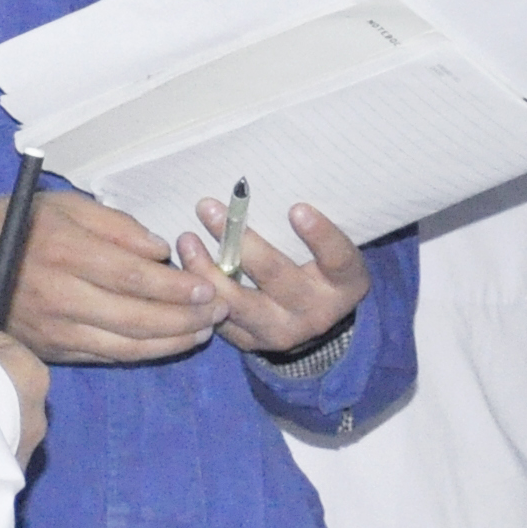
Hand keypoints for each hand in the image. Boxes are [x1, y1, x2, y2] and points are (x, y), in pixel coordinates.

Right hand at [0, 188, 222, 365]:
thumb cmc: (16, 224)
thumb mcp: (65, 205)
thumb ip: (115, 225)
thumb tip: (159, 249)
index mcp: (66, 253)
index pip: (134, 277)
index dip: (176, 286)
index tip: (208, 286)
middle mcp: (62, 297)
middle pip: (137, 317)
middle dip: (186, 317)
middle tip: (220, 310)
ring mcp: (56, 330)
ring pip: (126, 345)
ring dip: (171, 341)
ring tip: (203, 330)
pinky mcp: (52, 350)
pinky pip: (106, 357)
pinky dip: (142, 353)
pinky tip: (167, 343)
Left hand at [178, 198, 372, 359]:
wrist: (315, 320)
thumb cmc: (320, 268)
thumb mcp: (329, 251)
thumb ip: (308, 227)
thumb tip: (258, 185)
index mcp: (344, 283)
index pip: (338, 258)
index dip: (320, 236)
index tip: (296, 208)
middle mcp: (316, 311)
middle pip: (277, 276)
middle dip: (240, 242)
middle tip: (209, 207)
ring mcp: (283, 331)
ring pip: (239, 303)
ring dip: (206, 270)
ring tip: (186, 240)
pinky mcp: (252, 342)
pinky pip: (219, 319)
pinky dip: (198, 294)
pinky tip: (182, 269)